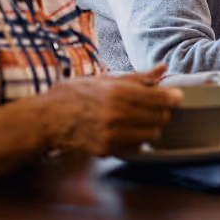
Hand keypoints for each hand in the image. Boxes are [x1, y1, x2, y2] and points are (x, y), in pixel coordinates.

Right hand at [40, 66, 183, 156]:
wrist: (45, 120)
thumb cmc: (72, 95)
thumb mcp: (104, 79)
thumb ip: (136, 77)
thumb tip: (162, 68)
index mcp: (119, 93)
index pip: (163, 99)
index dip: (173, 97)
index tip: (174, 96)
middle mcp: (118, 116)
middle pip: (161, 117)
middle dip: (161, 111)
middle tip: (154, 106)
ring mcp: (112, 135)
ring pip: (152, 134)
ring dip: (151, 126)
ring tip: (139, 118)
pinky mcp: (107, 150)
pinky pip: (136, 147)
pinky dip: (137, 140)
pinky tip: (127, 131)